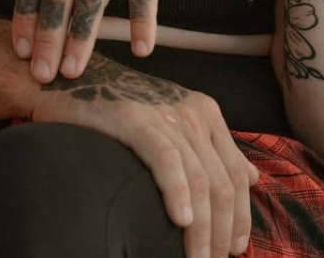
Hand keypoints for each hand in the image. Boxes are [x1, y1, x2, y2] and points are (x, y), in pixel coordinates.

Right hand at [33, 54, 257, 257]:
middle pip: (222, 182)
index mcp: (205, 112)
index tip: (235, 249)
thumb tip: (254, 177)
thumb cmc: (121, 109)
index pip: (237, 174)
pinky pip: (167, 161)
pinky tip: (180, 222)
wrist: (69, 83)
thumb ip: (214, 148)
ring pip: (199, 179)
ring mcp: (163, 113)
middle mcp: (190, 111)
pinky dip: (178, 194)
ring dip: (203, 228)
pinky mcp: (133, 118)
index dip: (240, 216)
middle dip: (223, 230)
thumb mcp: (175, 122)